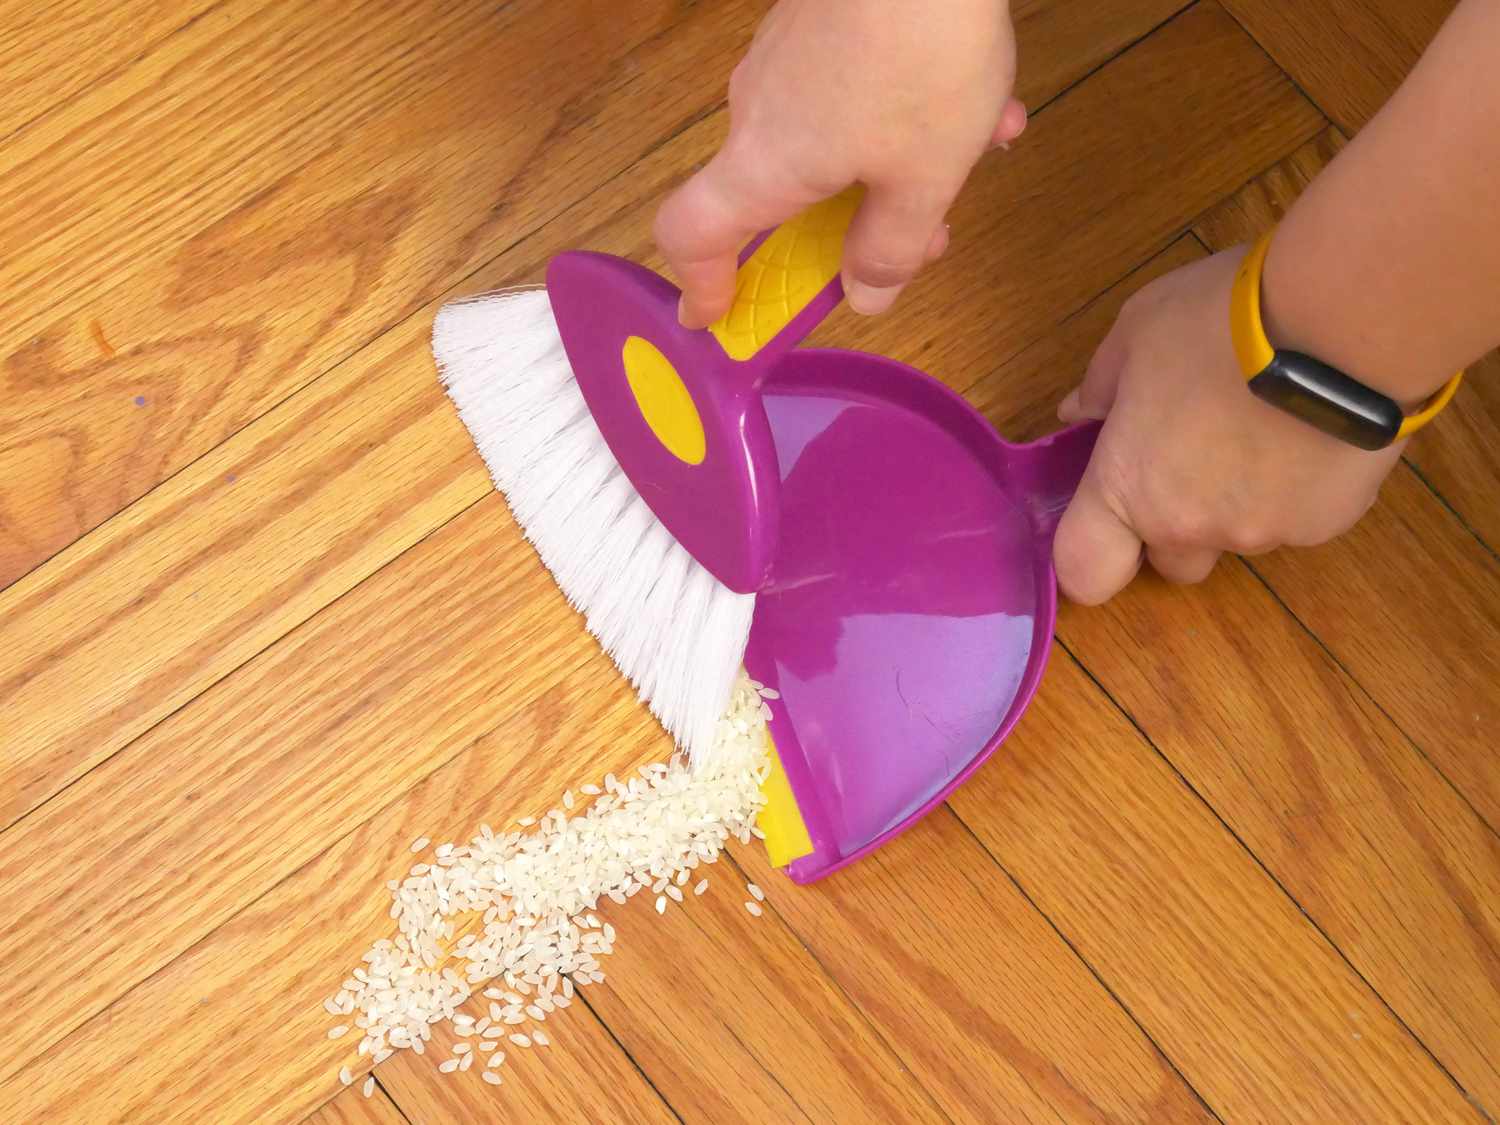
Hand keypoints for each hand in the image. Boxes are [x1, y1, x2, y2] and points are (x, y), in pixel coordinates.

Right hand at [655, 0, 1023, 326]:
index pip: (692, 235)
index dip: (700, 284)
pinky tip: (979, 98)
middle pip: (782, 196)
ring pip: (830, 139)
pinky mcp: (815, 20)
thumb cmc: (918, 60)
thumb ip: (891, 247)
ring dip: (898, 160)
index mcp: (765, 165)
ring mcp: (783, 60)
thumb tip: (865, 296)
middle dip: (853, 227)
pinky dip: (902, 109)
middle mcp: (757, 112)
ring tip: (979, 147)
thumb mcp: (924, 178)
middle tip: (925, 236)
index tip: (716, 317)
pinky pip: (849, 90)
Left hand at [1053, 248, 1404, 604]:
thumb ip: (1102, 383)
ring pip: (1240, 538)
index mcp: (1128, 488)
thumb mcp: (1138, 331)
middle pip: (1171, 562)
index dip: (1089, 558)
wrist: (1342, 324)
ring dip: (1241, 503)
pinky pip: (1300, 519)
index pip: (1084, 572)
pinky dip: (1299, 489)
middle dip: (1178, 525)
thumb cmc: (1219, 323)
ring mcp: (1263, 531)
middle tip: (1197, 458)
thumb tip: (1079, 412)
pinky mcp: (1328, 522)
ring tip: (1266, 428)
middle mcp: (1191, 527)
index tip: (1107, 523)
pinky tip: (1312, 431)